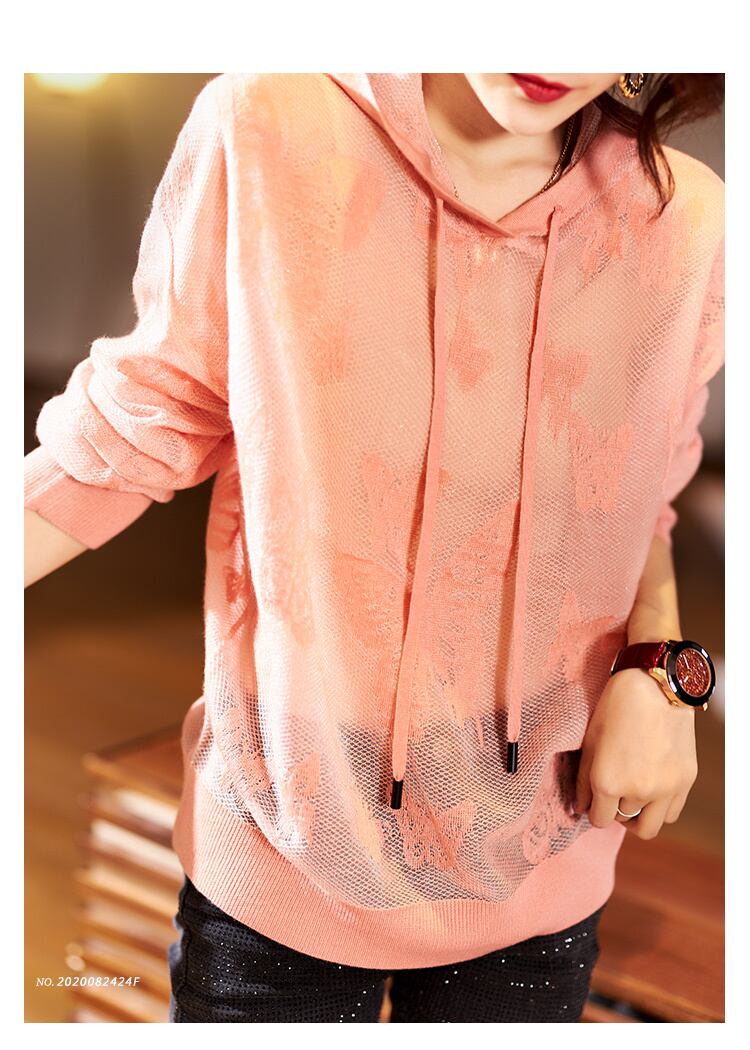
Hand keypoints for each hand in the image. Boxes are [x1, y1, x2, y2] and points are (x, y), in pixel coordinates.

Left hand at [573, 667, 698, 838]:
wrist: (656, 685)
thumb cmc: (616, 708)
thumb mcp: (590, 741)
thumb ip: (582, 780)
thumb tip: (580, 808)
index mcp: (607, 782)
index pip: (598, 820)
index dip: (593, 811)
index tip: (595, 800)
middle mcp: (637, 791)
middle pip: (622, 821)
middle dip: (614, 811)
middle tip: (613, 794)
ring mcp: (665, 789)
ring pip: (649, 826)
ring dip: (638, 816)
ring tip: (632, 795)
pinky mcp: (685, 781)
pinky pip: (671, 813)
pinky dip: (660, 809)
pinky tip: (652, 790)